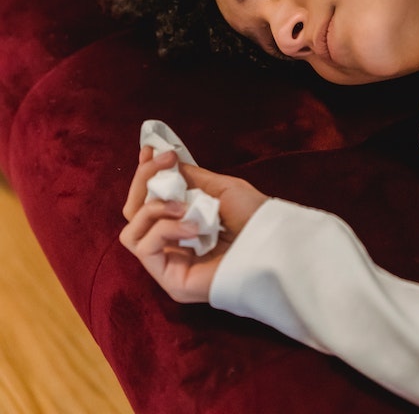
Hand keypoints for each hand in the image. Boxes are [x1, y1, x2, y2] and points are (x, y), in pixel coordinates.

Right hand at [120, 147, 267, 302]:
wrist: (275, 245)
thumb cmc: (254, 218)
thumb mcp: (220, 189)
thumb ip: (191, 179)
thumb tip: (166, 163)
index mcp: (181, 223)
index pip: (146, 201)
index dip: (143, 175)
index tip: (148, 149)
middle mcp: (171, 244)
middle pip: (133, 213)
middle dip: (143, 182)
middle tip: (165, 164)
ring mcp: (169, 264)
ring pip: (132, 232)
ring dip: (153, 208)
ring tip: (184, 206)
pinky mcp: (171, 280)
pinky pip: (146, 249)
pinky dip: (164, 230)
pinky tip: (192, 227)